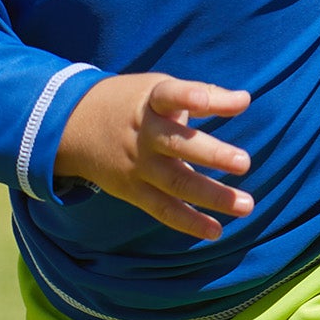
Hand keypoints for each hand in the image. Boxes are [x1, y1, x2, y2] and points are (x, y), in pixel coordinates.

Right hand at [55, 72, 253, 240]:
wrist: (73, 127)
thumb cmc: (133, 104)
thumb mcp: (158, 88)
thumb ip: (203, 95)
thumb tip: (244, 99)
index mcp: (150, 102)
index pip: (169, 96)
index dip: (189, 97)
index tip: (211, 102)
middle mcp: (144, 134)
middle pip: (178, 145)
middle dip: (212, 154)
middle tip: (244, 163)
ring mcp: (138, 165)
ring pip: (176, 183)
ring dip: (212, 196)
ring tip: (246, 206)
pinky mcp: (133, 191)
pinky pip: (163, 209)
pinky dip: (189, 222)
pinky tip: (216, 231)